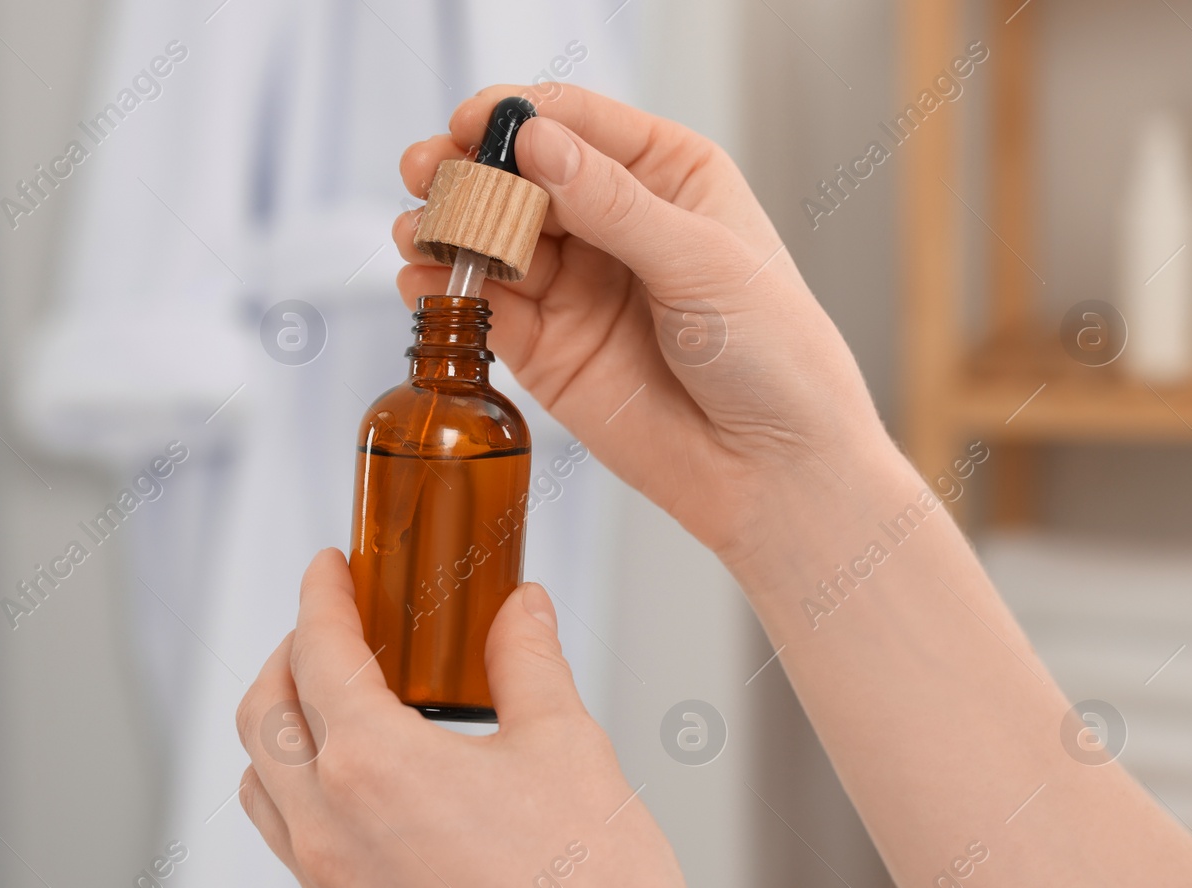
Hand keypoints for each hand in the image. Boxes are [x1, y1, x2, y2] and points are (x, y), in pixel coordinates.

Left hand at [236, 550, 776, 887]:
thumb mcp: (567, 747)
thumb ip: (528, 661)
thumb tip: (521, 609)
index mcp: (373, 767)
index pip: (317, 655)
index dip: (319, 597)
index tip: (329, 568)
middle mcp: (330, 833)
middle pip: (262, 719)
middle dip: (288, 658)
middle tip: (334, 629)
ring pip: (264, 791)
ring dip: (284, 733)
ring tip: (341, 707)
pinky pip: (296, 852)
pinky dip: (306, 800)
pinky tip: (370, 794)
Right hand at [395, 85, 894, 570]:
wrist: (773, 469)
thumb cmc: (773, 354)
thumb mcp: (700, 262)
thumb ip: (614, 205)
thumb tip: (538, 145)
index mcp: (667, 175)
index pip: (579, 123)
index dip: (519, 116)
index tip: (471, 121)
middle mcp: (613, 221)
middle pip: (521, 174)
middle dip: (468, 168)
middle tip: (426, 170)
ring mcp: (575, 283)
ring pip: (493, 236)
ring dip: (448, 226)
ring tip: (418, 229)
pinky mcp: (545, 346)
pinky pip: (485, 304)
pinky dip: (447, 287)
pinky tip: (424, 278)